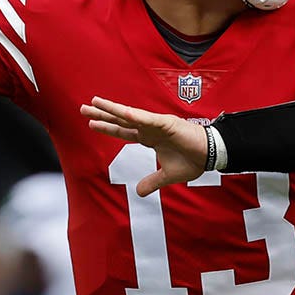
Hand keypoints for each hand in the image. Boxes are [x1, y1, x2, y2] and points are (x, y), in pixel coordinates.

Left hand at [81, 96, 207, 195]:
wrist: (211, 155)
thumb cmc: (193, 160)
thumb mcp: (168, 175)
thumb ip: (152, 181)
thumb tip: (139, 192)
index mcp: (150, 138)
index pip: (123, 131)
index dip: (108, 127)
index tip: (91, 124)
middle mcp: (150, 128)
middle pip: (121, 119)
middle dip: (102, 114)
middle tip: (83, 108)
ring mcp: (157, 124)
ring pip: (130, 115)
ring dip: (113, 109)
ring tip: (95, 102)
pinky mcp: (168, 123)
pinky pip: (149, 119)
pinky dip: (136, 116)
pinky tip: (123, 112)